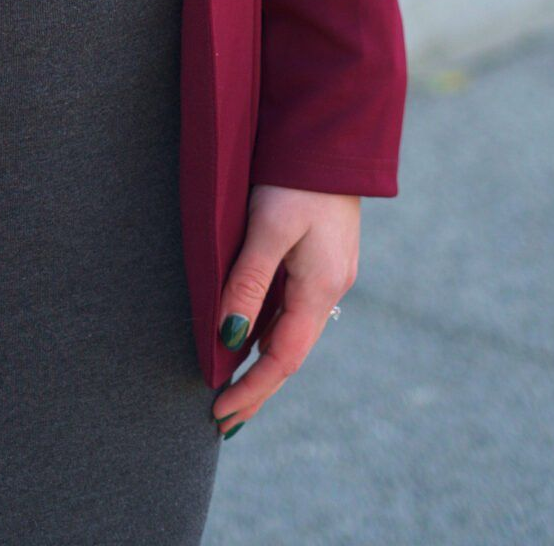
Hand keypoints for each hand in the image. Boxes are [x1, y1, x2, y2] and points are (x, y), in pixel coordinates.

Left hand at [210, 184, 359, 434]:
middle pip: (290, 353)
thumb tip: (228, 338)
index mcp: (321, 288)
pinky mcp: (322, 257)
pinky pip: (293, 307)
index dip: (252, 389)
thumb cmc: (295, 177)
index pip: (283, 358)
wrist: (331, 134)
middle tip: (223, 418)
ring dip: (263, 361)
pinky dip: (271, 330)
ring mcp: (329, 274)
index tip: (221, 414)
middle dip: (257, 386)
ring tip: (231, 385)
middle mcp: (330, 289)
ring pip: (292, 331)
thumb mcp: (268, 228)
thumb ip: (248, 282)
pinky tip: (251, 336)